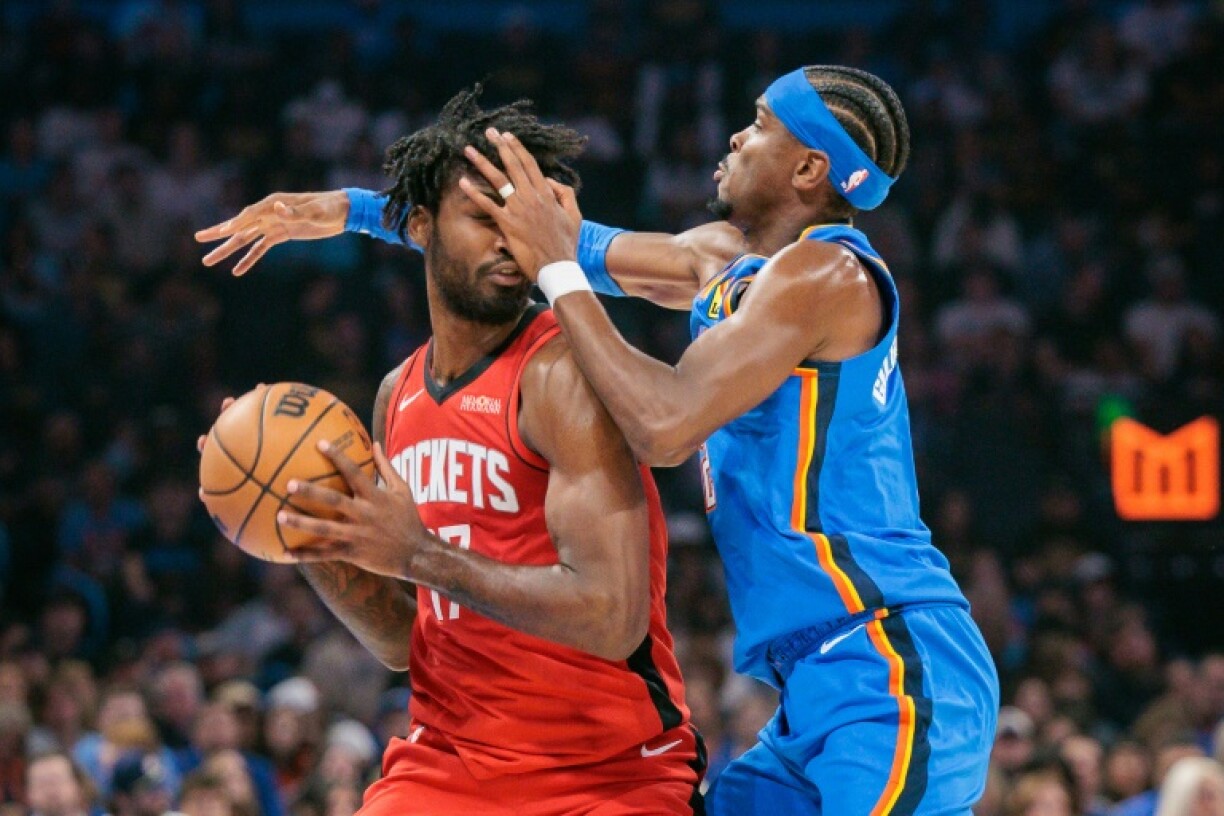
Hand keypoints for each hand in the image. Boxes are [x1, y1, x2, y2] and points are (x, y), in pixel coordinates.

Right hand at [195, 191, 349, 275]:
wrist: (342, 212)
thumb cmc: (329, 208)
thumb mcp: (314, 211)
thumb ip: (295, 211)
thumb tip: (277, 208)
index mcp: (273, 203)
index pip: (250, 214)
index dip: (236, 223)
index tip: (221, 233)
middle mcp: (269, 212)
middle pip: (239, 225)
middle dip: (219, 234)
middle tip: (198, 240)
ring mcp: (273, 223)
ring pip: (245, 238)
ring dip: (228, 249)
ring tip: (208, 260)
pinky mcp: (281, 234)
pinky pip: (260, 248)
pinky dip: (249, 259)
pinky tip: (236, 271)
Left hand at [277, 440, 427, 578]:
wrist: (416, 553)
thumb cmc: (408, 518)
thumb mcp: (402, 490)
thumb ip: (386, 467)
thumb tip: (375, 443)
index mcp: (375, 497)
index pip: (354, 472)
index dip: (338, 457)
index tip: (319, 443)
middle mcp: (364, 515)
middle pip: (334, 501)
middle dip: (311, 492)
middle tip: (289, 484)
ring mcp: (357, 535)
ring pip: (325, 529)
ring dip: (301, 522)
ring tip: (279, 515)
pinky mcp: (352, 552)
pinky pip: (325, 554)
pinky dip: (305, 554)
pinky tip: (285, 552)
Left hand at [459, 128, 582, 280]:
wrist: (558, 266)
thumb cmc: (566, 244)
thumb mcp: (574, 215)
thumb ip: (565, 193)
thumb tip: (549, 181)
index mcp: (547, 194)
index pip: (530, 165)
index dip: (517, 148)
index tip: (507, 136)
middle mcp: (531, 197)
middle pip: (513, 166)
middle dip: (499, 146)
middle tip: (488, 132)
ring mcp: (518, 210)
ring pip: (498, 180)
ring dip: (482, 163)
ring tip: (469, 150)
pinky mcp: (508, 224)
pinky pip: (487, 205)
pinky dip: (474, 193)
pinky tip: (462, 182)